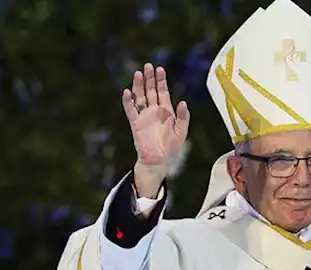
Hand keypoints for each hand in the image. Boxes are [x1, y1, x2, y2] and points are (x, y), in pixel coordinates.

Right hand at [121, 63, 189, 198]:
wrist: (158, 162)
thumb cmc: (171, 148)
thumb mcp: (181, 132)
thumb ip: (183, 117)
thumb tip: (183, 102)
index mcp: (166, 112)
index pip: (163, 92)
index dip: (161, 81)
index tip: (159, 69)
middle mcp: (154, 111)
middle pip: (150, 91)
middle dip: (149, 78)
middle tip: (147, 66)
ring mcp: (144, 117)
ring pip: (140, 97)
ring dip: (138, 86)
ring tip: (137, 73)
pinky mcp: (136, 124)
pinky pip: (131, 111)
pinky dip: (128, 102)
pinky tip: (127, 92)